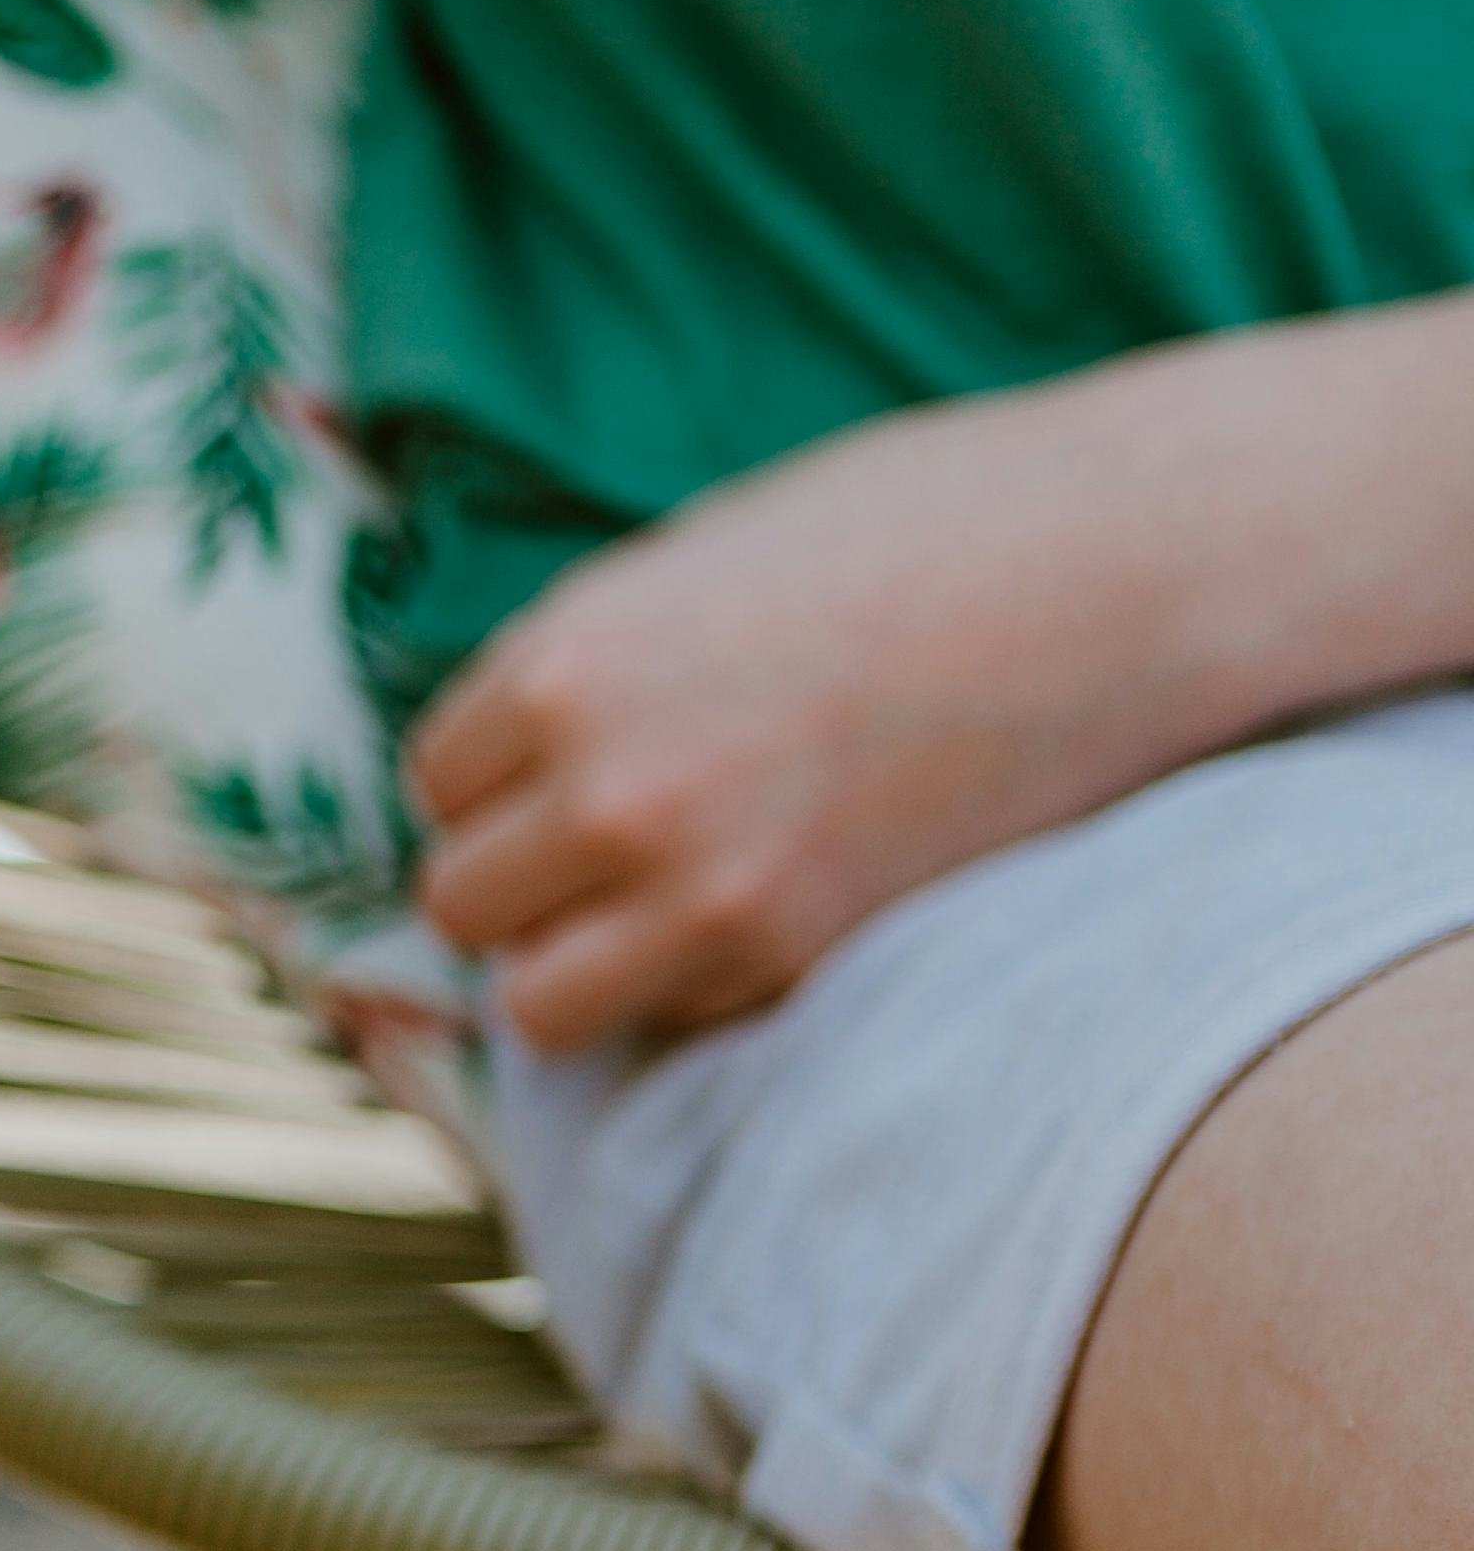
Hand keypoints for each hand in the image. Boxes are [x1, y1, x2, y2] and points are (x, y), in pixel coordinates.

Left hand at [405, 320, 1457, 1054]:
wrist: (1116, 573)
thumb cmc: (911, 531)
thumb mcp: (692, 565)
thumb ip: (582, 672)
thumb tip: (504, 767)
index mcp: (566, 670)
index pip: (434, 783)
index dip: (494, 781)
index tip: (558, 768)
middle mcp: (608, 795)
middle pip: (461, 904)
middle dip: (517, 882)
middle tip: (601, 848)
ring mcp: (703, 894)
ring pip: (535, 1003)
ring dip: (573, 965)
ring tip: (650, 909)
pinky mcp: (798, 960)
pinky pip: (669, 1019)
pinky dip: (687, 990)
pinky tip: (761, 911)